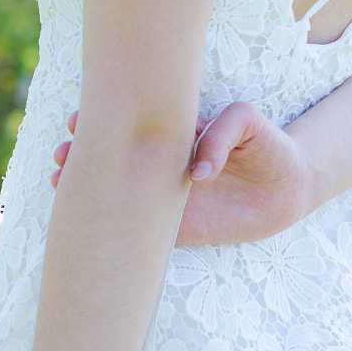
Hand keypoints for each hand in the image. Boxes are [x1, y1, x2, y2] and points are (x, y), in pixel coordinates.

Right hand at [51, 101, 309, 245]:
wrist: (290, 187)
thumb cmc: (269, 145)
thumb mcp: (248, 121)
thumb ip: (223, 131)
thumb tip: (197, 171)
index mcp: (174, 136)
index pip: (130, 126)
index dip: (102, 122)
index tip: (76, 120)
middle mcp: (163, 166)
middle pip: (114, 159)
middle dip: (82, 153)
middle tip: (62, 152)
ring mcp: (167, 197)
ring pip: (118, 194)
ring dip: (89, 188)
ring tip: (60, 180)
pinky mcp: (178, 228)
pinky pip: (142, 230)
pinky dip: (115, 228)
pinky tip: (91, 224)